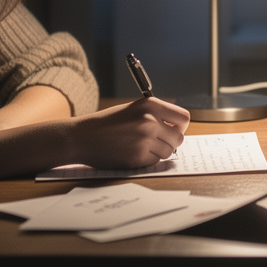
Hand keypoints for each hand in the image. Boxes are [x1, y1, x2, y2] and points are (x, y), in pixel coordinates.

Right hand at [67, 97, 189, 168]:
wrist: (82, 137)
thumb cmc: (107, 123)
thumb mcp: (133, 109)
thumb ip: (156, 114)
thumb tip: (179, 127)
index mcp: (150, 105)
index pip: (183, 118)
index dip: (180, 126)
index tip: (174, 129)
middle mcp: (150, 121)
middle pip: (179, 138)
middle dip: (170, 142)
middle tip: (157, 141)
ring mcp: (145, 140)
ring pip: (168, 152)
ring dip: (158, 151)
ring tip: (141, 146)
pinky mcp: (138, 157)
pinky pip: (155, 161)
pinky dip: (147, 159)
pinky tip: (132, 152)